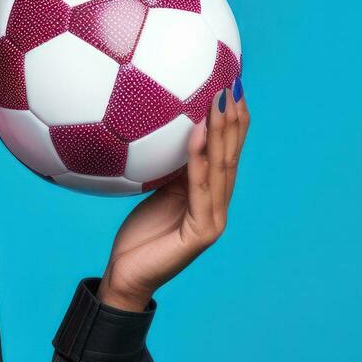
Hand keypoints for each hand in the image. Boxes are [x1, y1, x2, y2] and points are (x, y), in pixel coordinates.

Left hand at [97, 74, 249, 310]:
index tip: (234, 89)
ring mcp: (213, 220)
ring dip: (222, 132)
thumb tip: (166, 129)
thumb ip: (169, 167)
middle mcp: (218, 207)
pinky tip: (196, 132)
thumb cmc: (140, 236)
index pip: (227, 154)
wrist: (127, 276)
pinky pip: (199, 187)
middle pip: (231, 157)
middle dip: (234, 120)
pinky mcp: (201, 232)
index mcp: (210, 197)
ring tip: (222, 100)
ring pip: (221, 168)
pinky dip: (198, 158)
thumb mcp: (154, 192)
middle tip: (234, 84)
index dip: (234, 123)